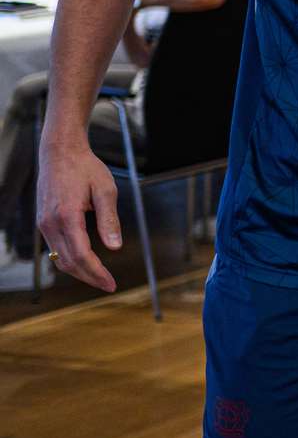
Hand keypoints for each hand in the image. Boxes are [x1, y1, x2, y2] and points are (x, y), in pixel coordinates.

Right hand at [36, 141, 121, 291]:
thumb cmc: (85, 167)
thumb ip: (109, 220)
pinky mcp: (43, 222)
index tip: (111, 283)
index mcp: (66, 216)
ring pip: (59, 258)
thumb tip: (115, 247)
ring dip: (79, 271)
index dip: (96, 273)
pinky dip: (70, 259)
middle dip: (89, 277)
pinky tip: (84, 262)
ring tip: (99, 277)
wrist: (60, 152)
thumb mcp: (105, 190)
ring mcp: (44, 223)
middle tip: (108, 285)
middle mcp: (50, 223)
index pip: (81, 255)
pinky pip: (55, 248)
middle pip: (68, 262)